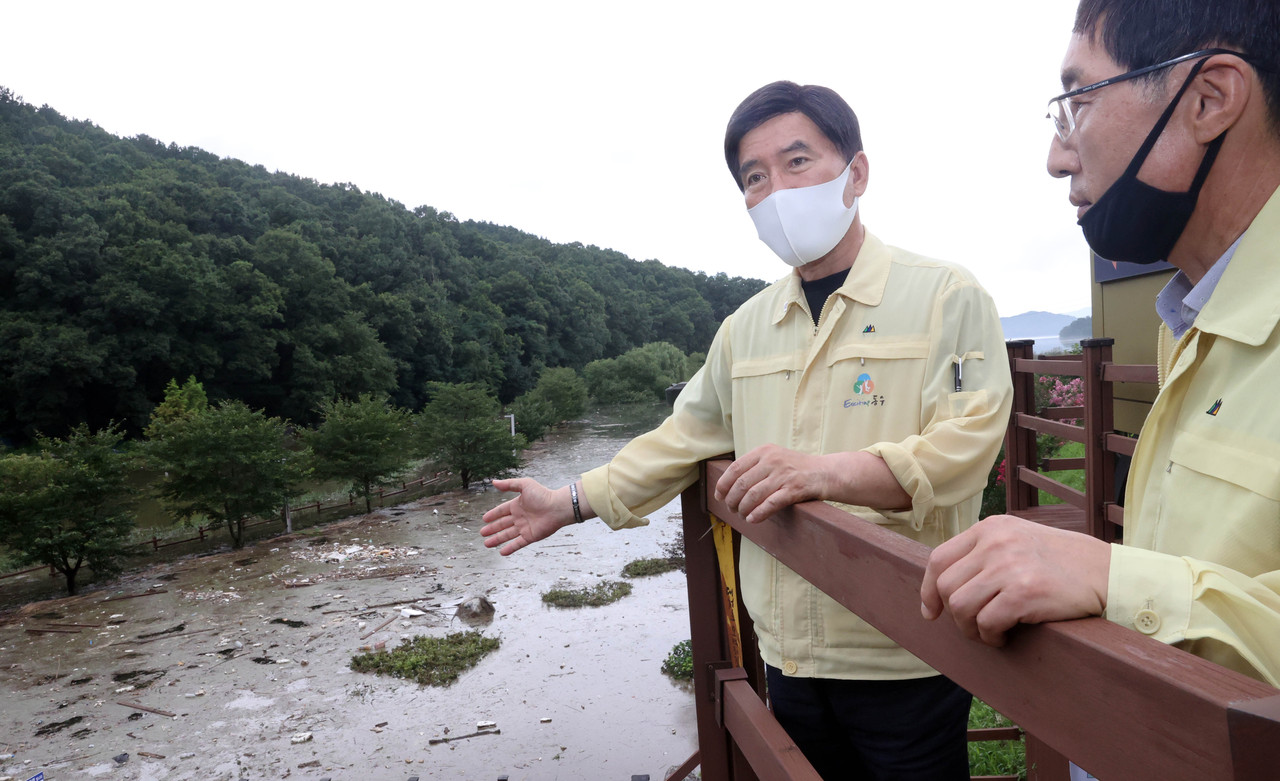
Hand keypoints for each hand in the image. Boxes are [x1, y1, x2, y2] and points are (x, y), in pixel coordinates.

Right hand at [480, 478, 573, 555]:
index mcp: (517, 505)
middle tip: (482, 533)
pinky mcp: (530, 536)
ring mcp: (524, 527)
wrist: (557, 507)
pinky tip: (502, 552)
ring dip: (497, 539)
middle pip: (502, 524)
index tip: (484, 519)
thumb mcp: (525, 485)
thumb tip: (493, 482)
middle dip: (492, 529)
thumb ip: (509, 484)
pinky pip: (518, 543)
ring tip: (487, 544)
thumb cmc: (543, 495)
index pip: (501, 511)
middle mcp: (519, 517)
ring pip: (507, 535)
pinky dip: (510, 548)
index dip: (493, 515)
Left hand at [714, 444, 827, 523]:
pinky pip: (771, 503)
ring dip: (744, 509)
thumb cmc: (795, 468)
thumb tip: (727, 485)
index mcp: (764, 451)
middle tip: (731, 509)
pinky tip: (753, 520)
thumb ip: (754, 466)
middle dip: (732, 500)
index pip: (735, 468)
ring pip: (754, 495)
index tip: (719, 496)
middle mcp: (772, 461)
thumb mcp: (774, 457)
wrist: (825, 472)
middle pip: (742, 484)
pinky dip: (759, 513)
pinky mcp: (794, 489)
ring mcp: (783, 475)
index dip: (723, 485)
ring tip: (742, 515)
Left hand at [920, 514, 1110, 645]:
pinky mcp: (1024, 592)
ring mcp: (1008, 566)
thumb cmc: (1060, 562)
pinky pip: (986, 623)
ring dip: (971, 629)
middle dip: (953, 615)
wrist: (1106, 572)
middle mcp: (994, 542)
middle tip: (973, 626)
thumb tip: (942, 586)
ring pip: (960, 607)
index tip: (931, 610)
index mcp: (989, 528)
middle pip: (946, 586)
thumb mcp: (1017, 540)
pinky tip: (1005, 637)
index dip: (929, 589)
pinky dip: (991, 637)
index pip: (938, 559)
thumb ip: (983, 553)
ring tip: (990, 632)